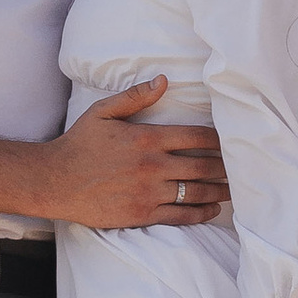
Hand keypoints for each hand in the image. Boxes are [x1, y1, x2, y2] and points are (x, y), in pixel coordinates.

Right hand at [39, 78, 228, 227]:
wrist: (55, 181)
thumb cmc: (79, 144)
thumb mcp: (103, 112)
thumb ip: (135, 97)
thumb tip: (164, 80)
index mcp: (147, 138)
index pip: (196, 137)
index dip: (219, 140)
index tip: (231, 142)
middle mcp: (152, 166)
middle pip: (203, 167)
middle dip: (226, 168)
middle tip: (242, 168)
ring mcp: (149, 193)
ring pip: (196, 193)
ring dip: (220, 191)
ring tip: (234, 189)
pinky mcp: (142, 214)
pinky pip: (181, 216)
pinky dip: (202, 213)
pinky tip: (213, 209)